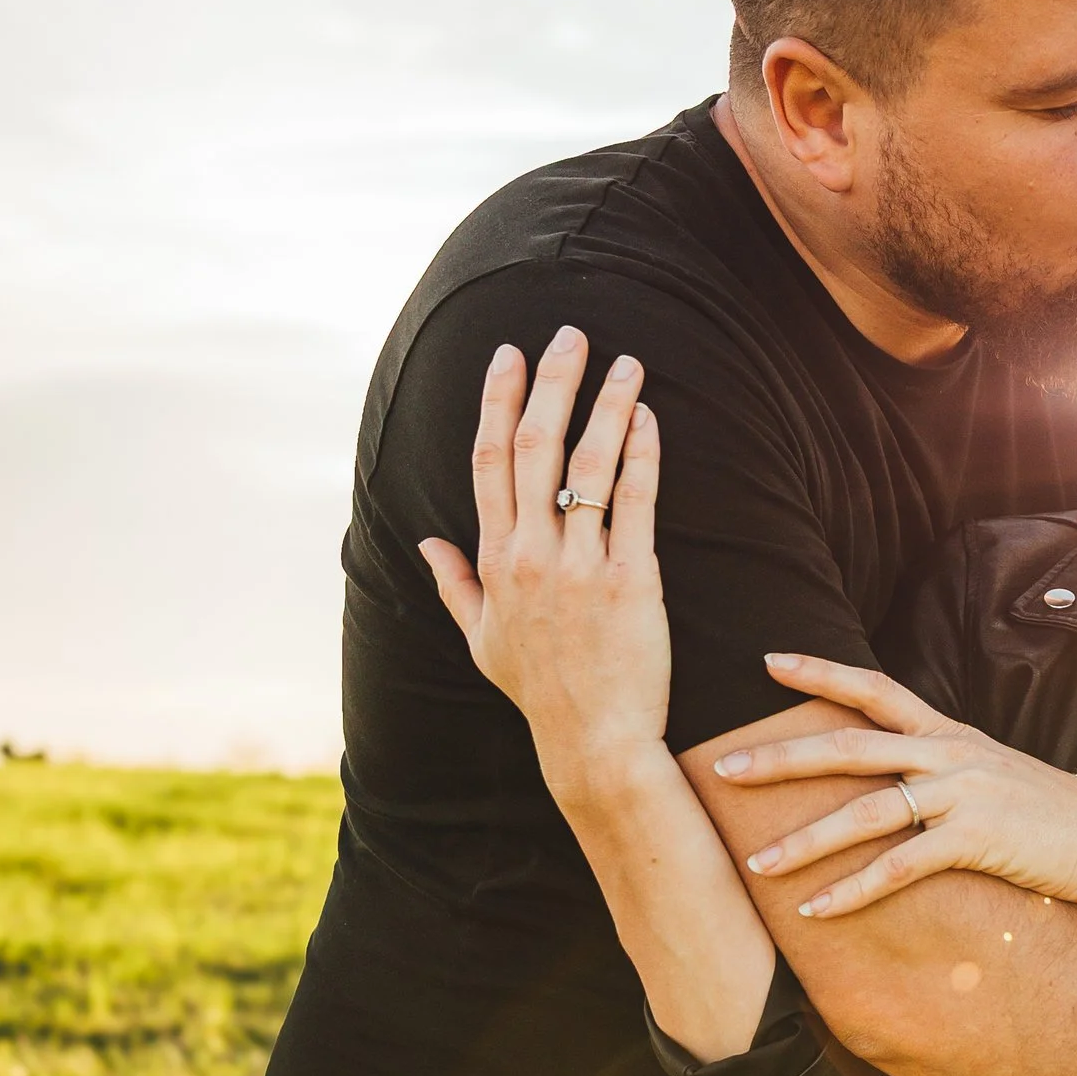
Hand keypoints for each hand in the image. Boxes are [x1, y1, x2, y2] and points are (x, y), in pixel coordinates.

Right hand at [419, 330, 671, 803]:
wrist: (594, 741)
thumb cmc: (541, 693)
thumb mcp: (481, 642)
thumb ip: (454, 585)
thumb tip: (426, 545)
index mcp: (494, 562)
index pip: (487, 462)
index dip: (496, 400)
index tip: (508, 355)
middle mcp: (531, 557)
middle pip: (533, 447)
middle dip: (551, 382)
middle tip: (571, 334)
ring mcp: (580, 568)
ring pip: (587, 465)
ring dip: (607, 405)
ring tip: (628, 364)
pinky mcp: (631, 582)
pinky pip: (635, 503)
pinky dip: (642, 454)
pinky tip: (650, 419)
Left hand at [715, 653, 1076, 922]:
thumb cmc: (1051, 818)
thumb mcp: (993, 775)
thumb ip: (942, 769)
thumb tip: (894, 780)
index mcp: (950, 733)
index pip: (874, 688)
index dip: (820, 671)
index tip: (768, 660)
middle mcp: (950, 754)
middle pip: (849, 746)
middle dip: (782, 757)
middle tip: (724, 768)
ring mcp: (963, 794)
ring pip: (865, 810)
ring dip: (805, 841)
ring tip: (757, 864)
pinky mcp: (976, 840)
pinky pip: (900, 867)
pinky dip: (853, 890)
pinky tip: (816, 910)